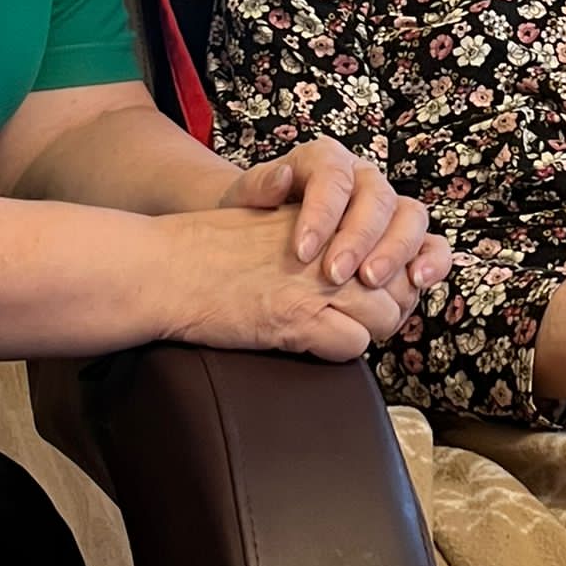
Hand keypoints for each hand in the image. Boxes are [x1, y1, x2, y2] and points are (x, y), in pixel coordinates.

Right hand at [151, 204, 412, 362]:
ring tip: (334, 329)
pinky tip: (311, 343)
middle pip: (398, 283)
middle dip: (386, 304)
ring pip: (384, 316)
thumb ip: (317, 229)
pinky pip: (351, 346)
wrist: (167, 268)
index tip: (376, 285)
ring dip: (364, 329)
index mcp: (328, 213)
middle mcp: (331, 245)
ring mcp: (318, 283)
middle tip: (359, 315)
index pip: (395, 241)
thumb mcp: (275, 220)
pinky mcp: (299, 319)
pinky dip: (338, 351)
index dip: (392, 271)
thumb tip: (355, 259)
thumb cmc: (211, 247)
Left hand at [218, 138, 450, 309]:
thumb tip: (280, 179)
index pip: (333, 176)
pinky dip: (433, 260)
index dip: (322, 213)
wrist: (265, 232)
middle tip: (334, 274)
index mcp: (326, 159)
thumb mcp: (244, 197)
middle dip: (358, 237)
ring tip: (369, 281)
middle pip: (377, 197)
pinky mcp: (407, 237)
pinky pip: (433, 242)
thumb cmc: (255, 214)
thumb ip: (257, 186)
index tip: (301, 251)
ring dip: (395, 251)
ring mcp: (390, 206)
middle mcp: (364, 177)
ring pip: (410, 216)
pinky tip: (418, 282)